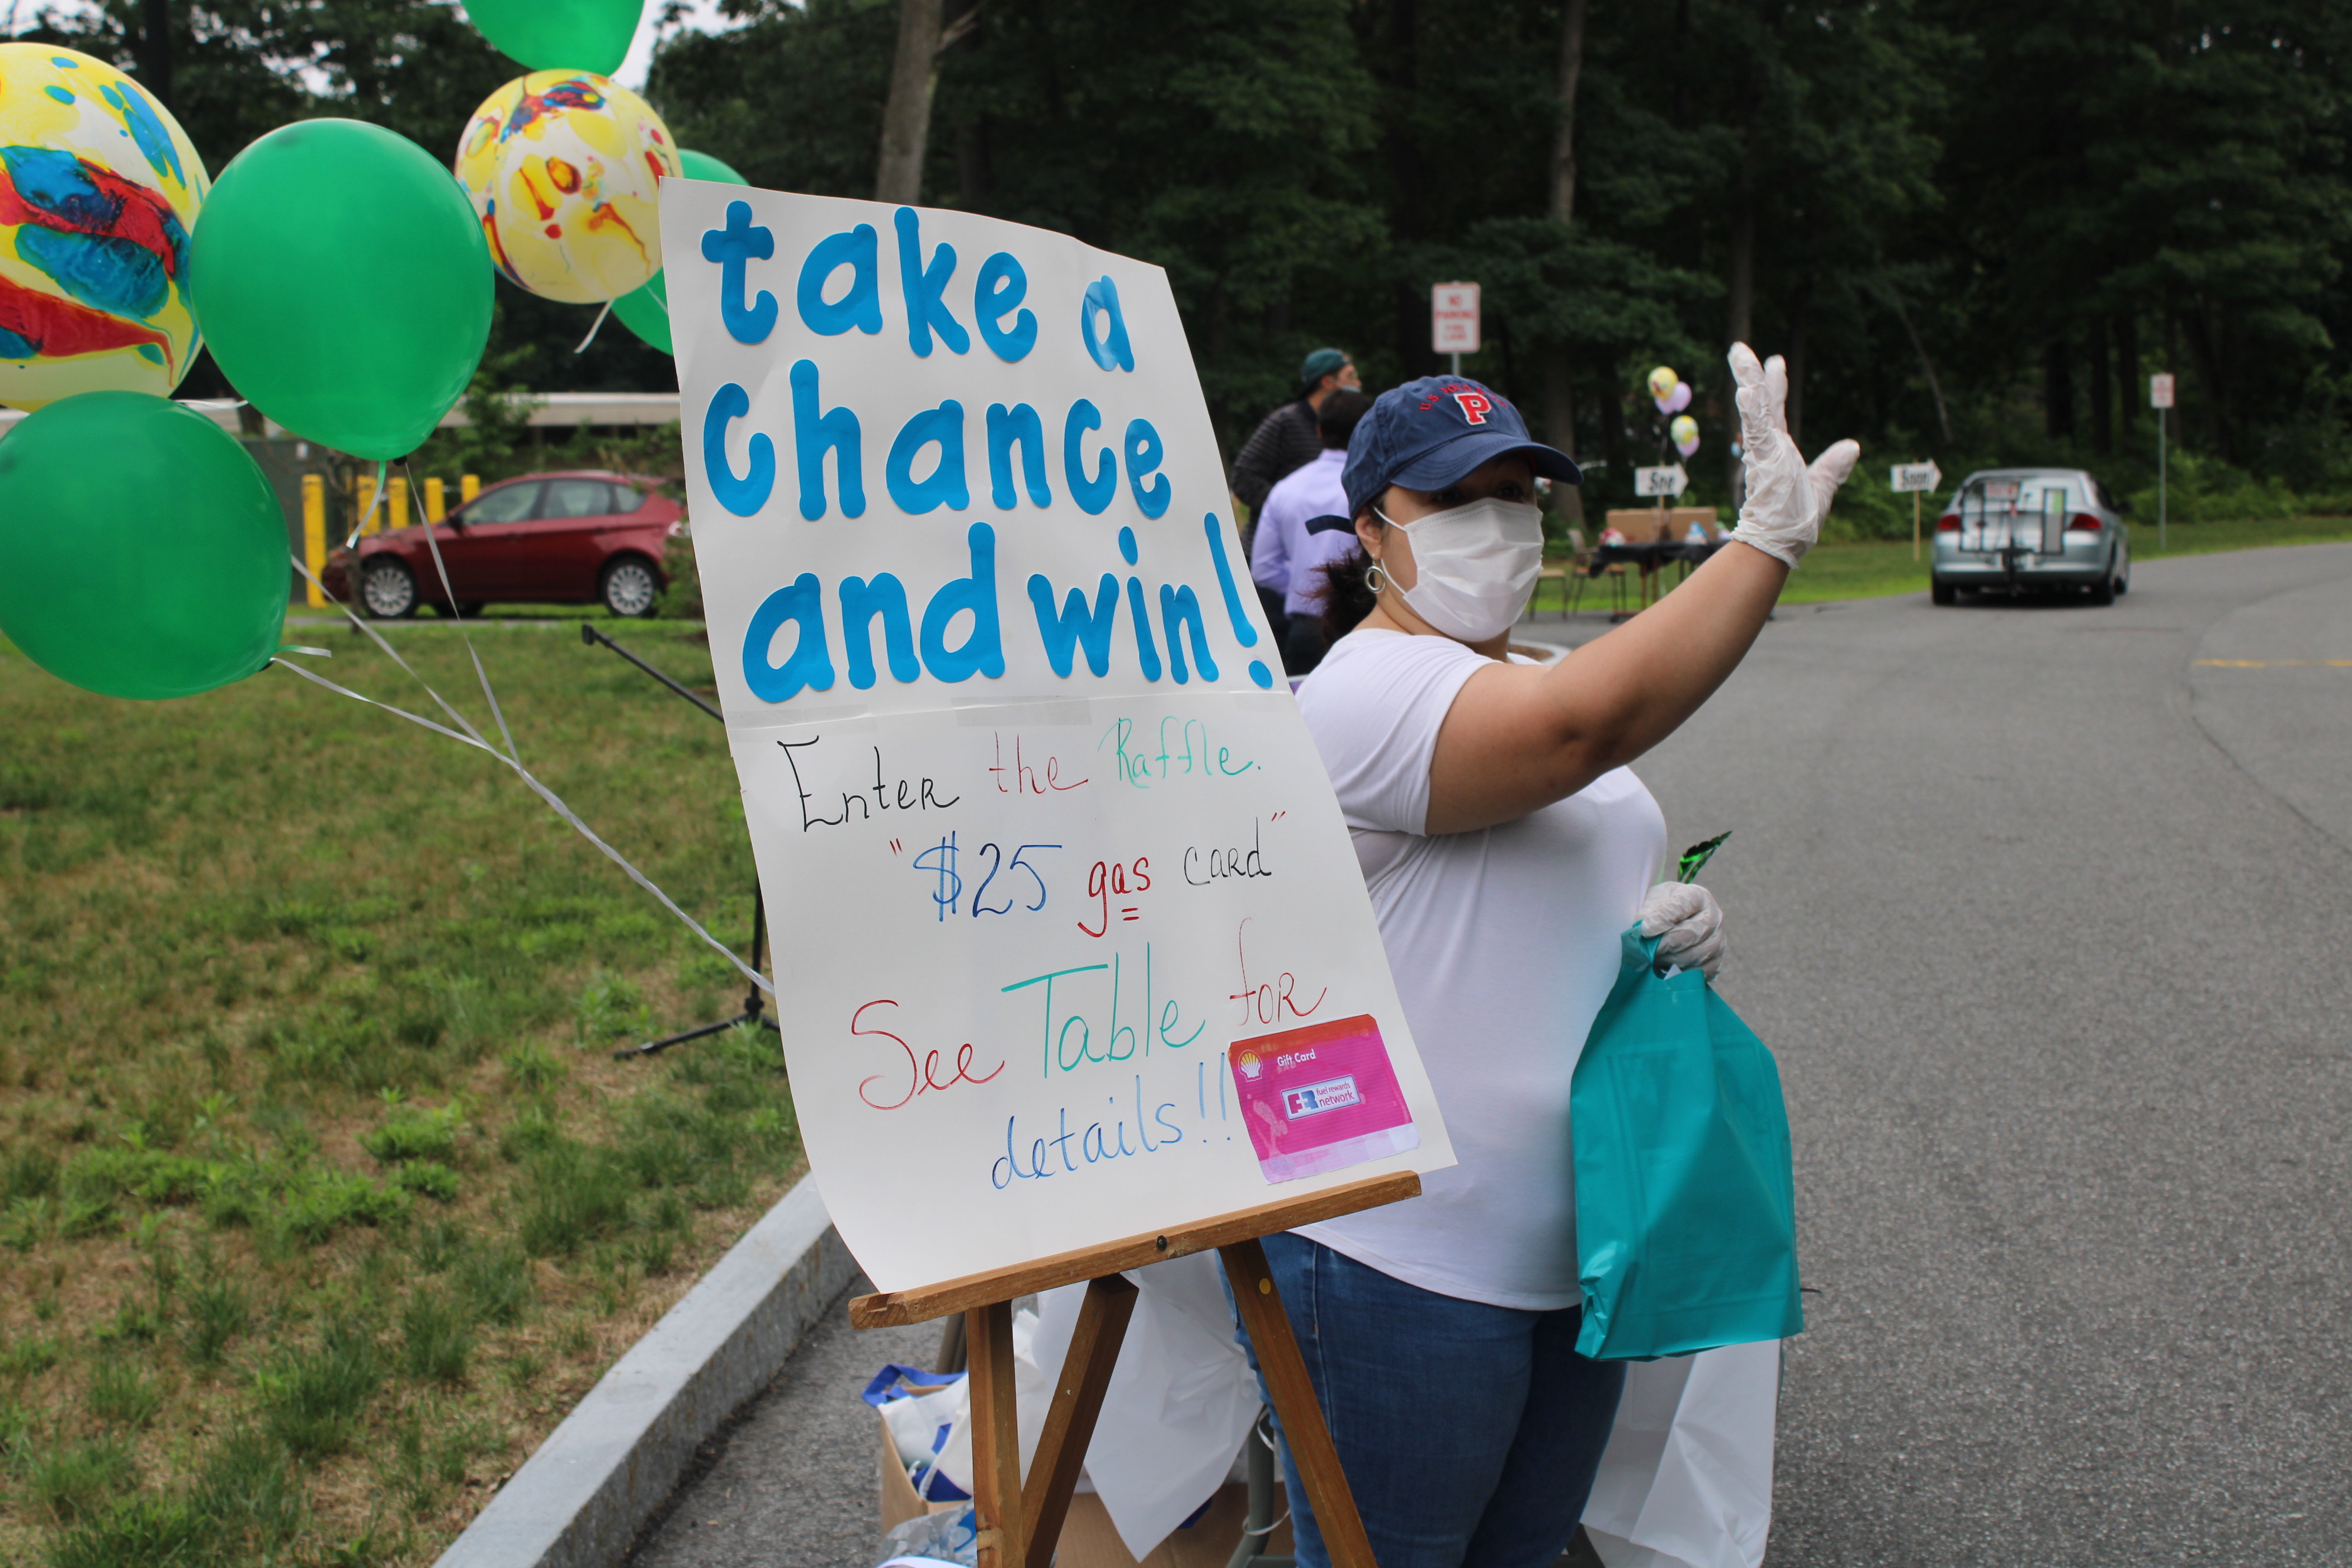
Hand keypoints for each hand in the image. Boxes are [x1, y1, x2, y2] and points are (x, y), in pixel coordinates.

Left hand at [1638, 881, 1724, 980]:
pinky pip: (1700, 972)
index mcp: (1698, 896)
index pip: (1682, 906)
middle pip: (1691, 934)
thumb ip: (1651, 911)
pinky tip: (1666, 969)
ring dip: (1671, 960)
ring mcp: (1718, 940)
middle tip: (1647, 949)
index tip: (1644, 930)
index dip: (1662, 919)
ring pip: (1696, 955)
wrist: (1675, 922)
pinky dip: (1681, 974)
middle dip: (1665, 944)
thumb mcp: (1654, 900)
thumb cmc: (1663, 908)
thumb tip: (1647, 927)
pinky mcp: (1716, 961)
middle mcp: (1714, 917)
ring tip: (1654, 958)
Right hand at [1726, 343, 1859, 567]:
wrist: (1780, 542)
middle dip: (1750, 374)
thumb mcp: (1822, 485)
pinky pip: (1757, 432)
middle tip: (1740, 349)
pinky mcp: (1763, 461)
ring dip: (1748, 382)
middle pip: (1760, 403)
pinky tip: (1747, 393)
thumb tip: (1852, 446)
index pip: (1775, 412)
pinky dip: (1753, 413)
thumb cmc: (1795, 521)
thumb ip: (1834, 465)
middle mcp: (1768, 447)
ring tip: (1740, 355)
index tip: (1774, 363)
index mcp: (1778, 452)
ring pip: (1756, 410)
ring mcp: (1764, 452)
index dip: (1775, 386)